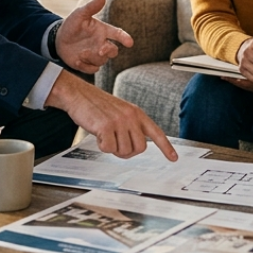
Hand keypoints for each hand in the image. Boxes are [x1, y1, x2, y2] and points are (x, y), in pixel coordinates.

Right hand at [46, 71, 177, 160]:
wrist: (78, 94)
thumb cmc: (97, 106)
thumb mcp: (120, 112)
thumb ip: (130, 126)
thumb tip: (134, 147)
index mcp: (137, 113)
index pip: (156, 133)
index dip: (166, 147)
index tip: (174, 158)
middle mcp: (131, 117)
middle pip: (139, 149)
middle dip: (127, 151)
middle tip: (115, 144)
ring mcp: (119, 121)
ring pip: (124, 151)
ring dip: (113, 149)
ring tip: (105, 136)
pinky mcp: (106, 126)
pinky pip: (109, 149)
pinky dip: (102, 146)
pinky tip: (97, 134)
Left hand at [54, 0, 131, 73]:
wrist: (58, 39)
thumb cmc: (72, 25)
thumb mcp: (79, 14)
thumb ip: (91, 7)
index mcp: (103, 31)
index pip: (118, 34)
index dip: (125, 38)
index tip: (130, 43)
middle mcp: (102, 44)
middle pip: (114, 51)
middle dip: (109, 51)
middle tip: (100, 49)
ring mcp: (95, 55)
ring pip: (102, 60)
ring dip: (93, 57)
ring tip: (81, 53)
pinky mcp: (87, 64)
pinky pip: (92, 69)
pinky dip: (86, 66)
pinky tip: (77, 60)